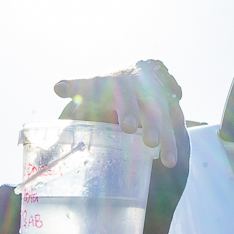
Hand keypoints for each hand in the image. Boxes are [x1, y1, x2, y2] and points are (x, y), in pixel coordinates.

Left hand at [54, 59, 183, 166]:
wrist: (138, 71)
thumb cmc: (109, 85)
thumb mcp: (93, 84)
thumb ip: (77, 87)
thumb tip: (56, 88)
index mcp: (121, 84)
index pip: (123, 95)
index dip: (127, 109)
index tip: (126, 127)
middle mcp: (143, 89)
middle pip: (150, 106)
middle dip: (151, 124)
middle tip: (150, 142)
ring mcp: (160, 98)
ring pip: (167, 118)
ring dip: (169, 139)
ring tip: (169, 162)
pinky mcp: (172, 108)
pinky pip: (177, 124)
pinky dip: (177, 141)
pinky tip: (175, 161)